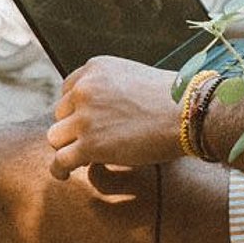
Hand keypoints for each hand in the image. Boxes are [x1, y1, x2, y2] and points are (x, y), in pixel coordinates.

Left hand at [47, 56, 183, 185]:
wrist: (187, 113)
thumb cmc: (172, 99)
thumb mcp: (134, 77)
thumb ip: (112, 88)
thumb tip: (104, 112)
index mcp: (96, 68)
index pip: (69, 90)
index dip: (77, 109)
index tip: (87, 121)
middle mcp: (85, 89)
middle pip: (61, 114)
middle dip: (74, 128)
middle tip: (92, 141)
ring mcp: (85, 117)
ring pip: (56, 137)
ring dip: (68, 147)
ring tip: (78, 158)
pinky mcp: (90, 145)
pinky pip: (59, 160)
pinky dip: (60, 170)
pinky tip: (65, 174)